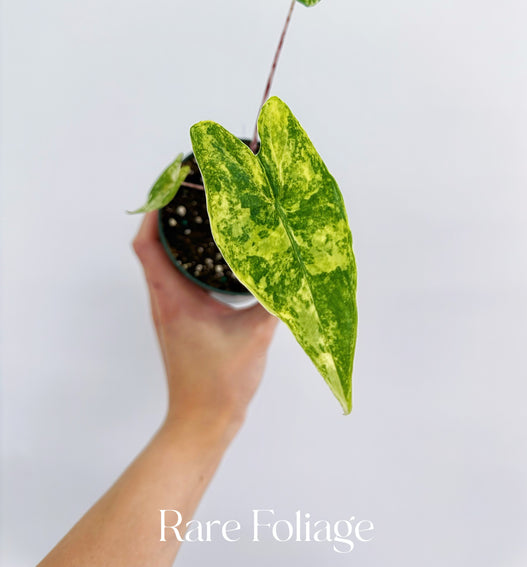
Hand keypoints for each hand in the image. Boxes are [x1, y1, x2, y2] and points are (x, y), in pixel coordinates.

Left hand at [132, 211, 276, 437]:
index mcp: (173, 298)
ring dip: (174, 237)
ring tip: (200, 215)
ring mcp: (169, 311)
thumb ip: (277, 299)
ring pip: (161, 262)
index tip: (170, 187)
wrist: (202, 422)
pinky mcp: (179, 321)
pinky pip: (173, 278)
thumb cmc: (221, 383)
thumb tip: (296, 269)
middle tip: (191, 192)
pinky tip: (212, 257)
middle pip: (151, 246)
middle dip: (166, 215)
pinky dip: (185, 259)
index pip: (146, 245)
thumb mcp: (255, 335)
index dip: (153, 211)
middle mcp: (164, 301)